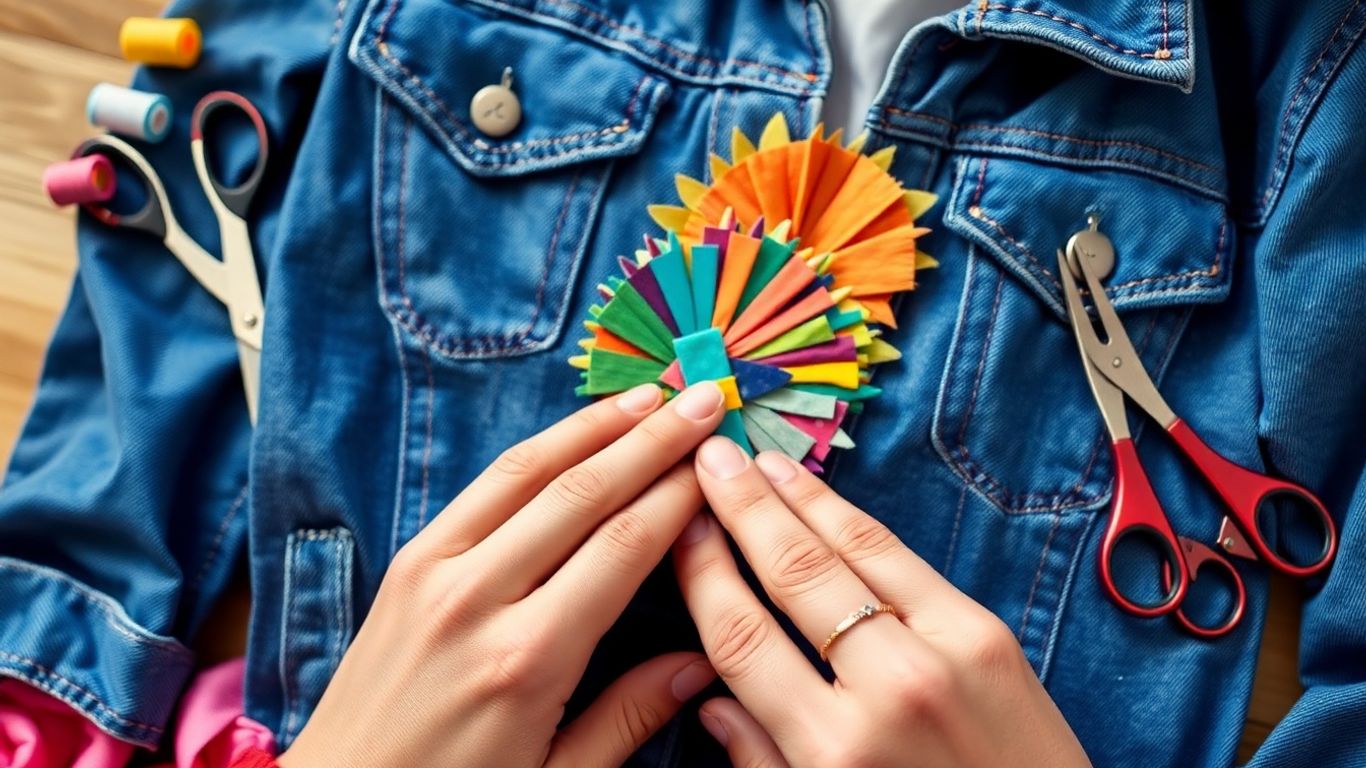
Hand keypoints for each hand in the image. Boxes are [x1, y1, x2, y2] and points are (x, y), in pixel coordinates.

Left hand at [280, 382, 728, 767]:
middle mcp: (478, 598)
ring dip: (594, 426)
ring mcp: (434, 570)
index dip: (679, 493)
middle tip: (703, 398)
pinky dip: (536, 451)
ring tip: (649, 396)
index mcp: (527, 658)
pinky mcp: (408, 563)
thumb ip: (630, 716)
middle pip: (583, 492)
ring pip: (528, 472)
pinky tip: (575, 433)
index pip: (625, 545)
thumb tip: (704, 662)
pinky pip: (483, 488)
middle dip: (652, 438)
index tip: (720, 457)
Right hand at [673, 438, 1091, 767]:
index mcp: (832, 752)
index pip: (741, 638)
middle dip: (743, 508)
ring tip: (757, 459)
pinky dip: (857, 522)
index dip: (703, 572)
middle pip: (793, 574)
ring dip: (799, 497)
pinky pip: (905, 562)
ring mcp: (944, 652)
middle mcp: (886, 691)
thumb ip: (765, 763)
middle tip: (709, 458)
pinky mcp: (988, 633)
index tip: (679, 528)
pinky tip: (824, 498)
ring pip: (852, 551)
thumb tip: (711, 705)